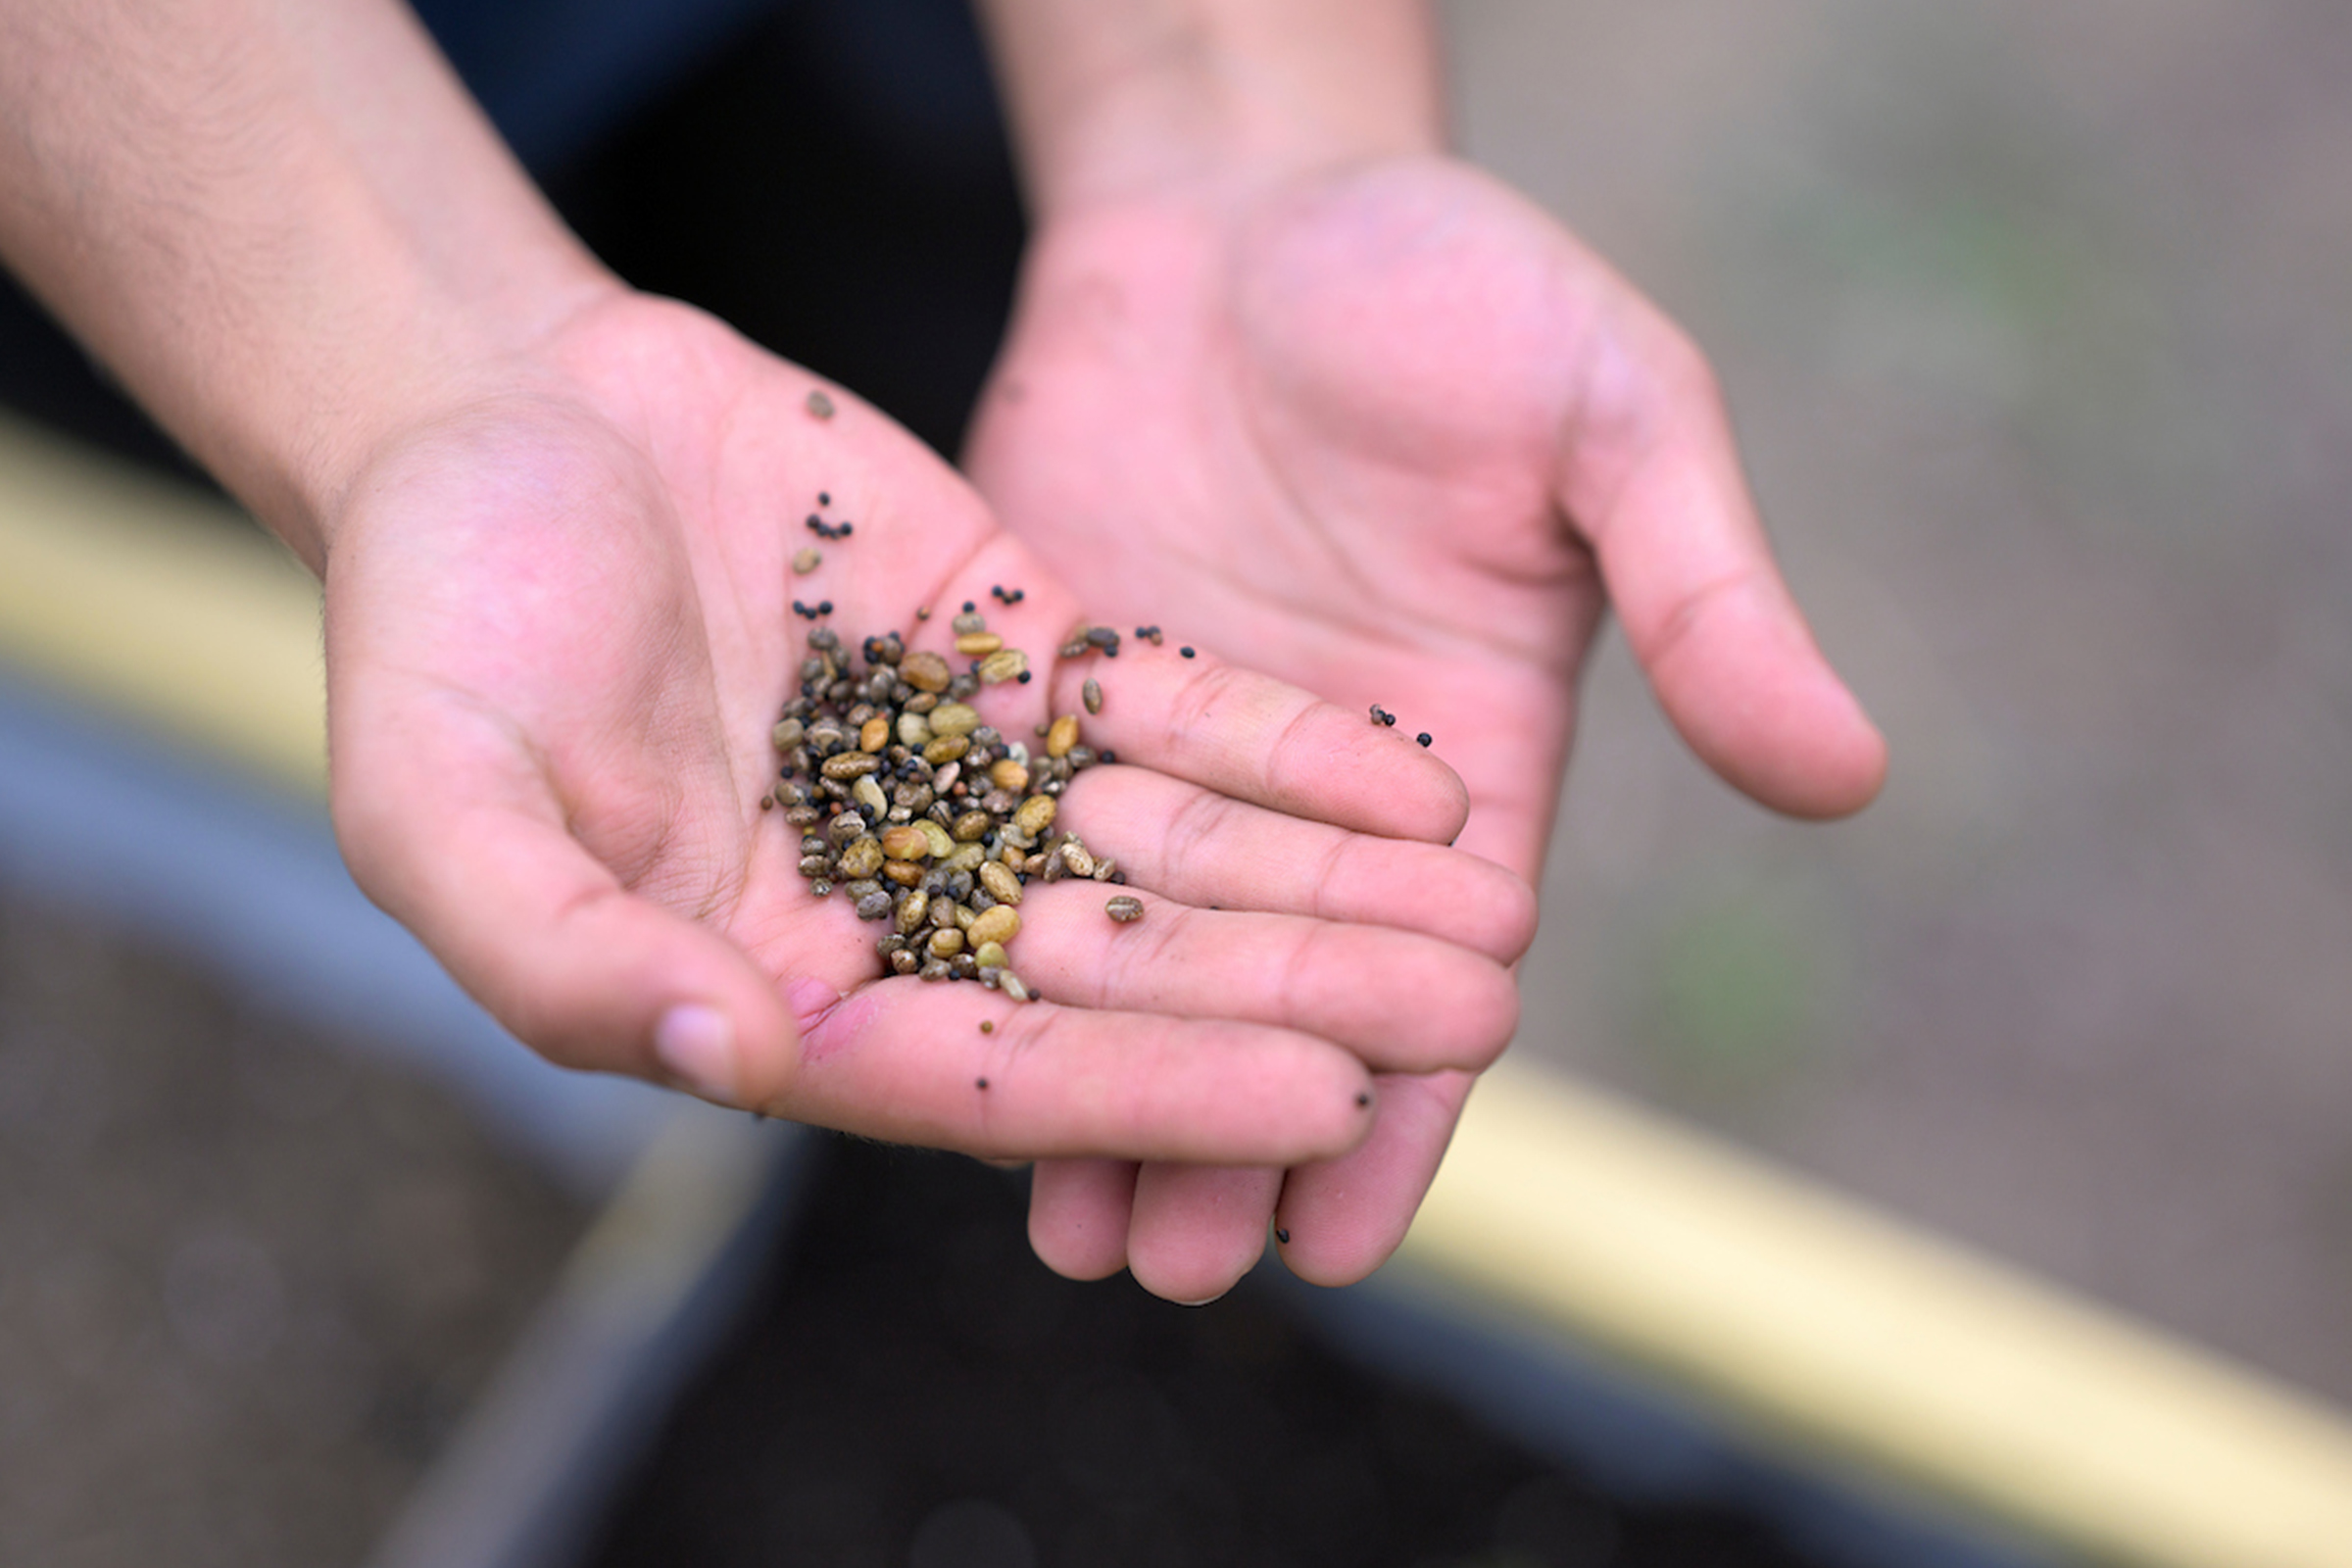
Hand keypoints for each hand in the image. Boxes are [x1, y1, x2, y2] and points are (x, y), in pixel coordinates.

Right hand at [321, 287, 1525, 1168]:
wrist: (505, 409)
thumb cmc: (437, 619)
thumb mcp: (441, 800)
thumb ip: (566, 952)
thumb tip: (740, 1059)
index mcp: (781, 991)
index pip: (993, 1076)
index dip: (1154, 1092)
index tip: (1319, 1103)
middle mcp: (905, 912)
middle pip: (1125, 985)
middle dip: (1296, 1006)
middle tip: (1465, 1026)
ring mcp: (976, 789)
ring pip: (1176, 865)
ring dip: (1329, 897)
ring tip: (1491, 927)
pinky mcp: (1027, 669)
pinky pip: (1175, 724)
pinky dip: (1288, 755)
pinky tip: (1417, 787)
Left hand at [965, 156, 1885, 1296]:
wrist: (1250, 198)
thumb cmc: (1458, 282)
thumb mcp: (1612, 414)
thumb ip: (1707, 589)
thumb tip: (1850, 774)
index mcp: (1468, 760)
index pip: (1435, 972)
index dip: (1402, 1101)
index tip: (1355, 1233)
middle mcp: (1317, 794)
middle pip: (1274, 993)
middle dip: (1234, 1131)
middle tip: (1185, 1274)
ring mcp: (1174, 749)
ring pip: (1143, 949)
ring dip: (1107, 1084)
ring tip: (1068, 1235)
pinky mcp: (1051, 694)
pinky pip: (1020, 839)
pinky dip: (992, 941)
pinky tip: (942, 1043)